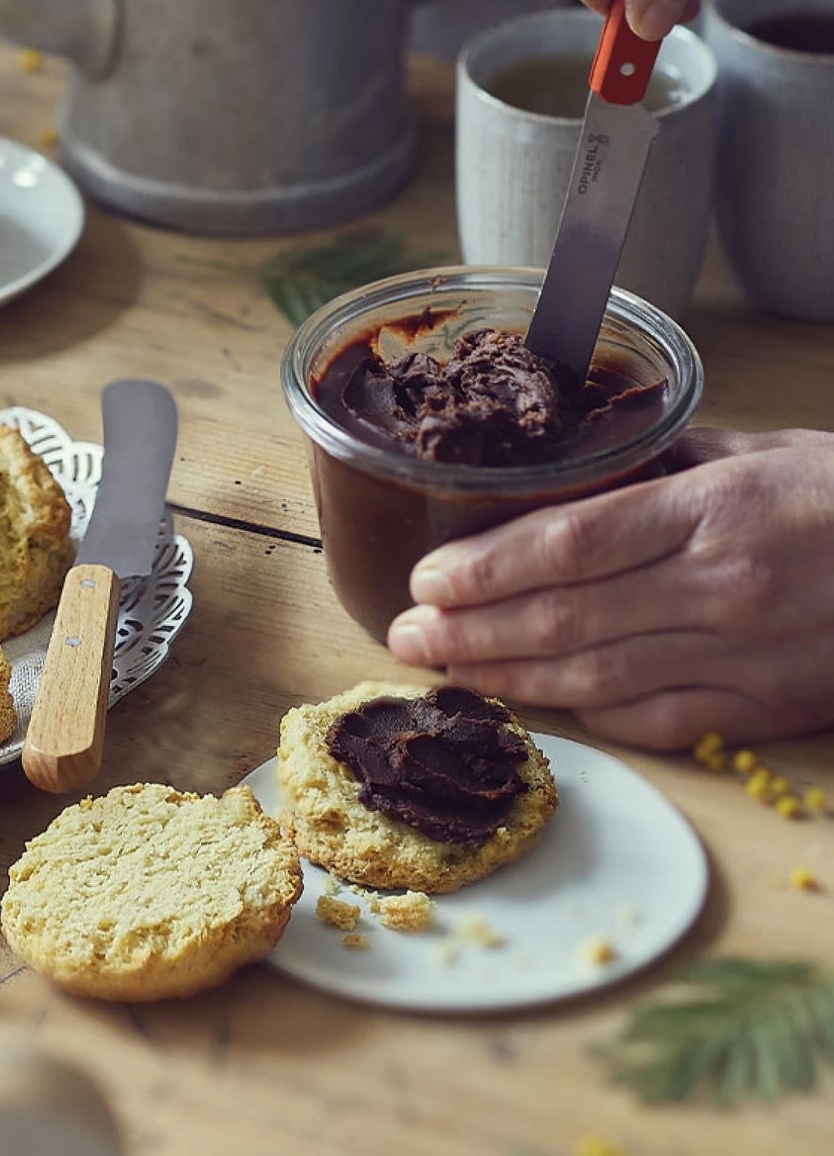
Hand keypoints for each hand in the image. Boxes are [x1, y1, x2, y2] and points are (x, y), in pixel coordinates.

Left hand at [385, 429, 833, 748]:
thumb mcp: (765, 450)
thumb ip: (667, 464)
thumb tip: (584, 468)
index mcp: (713, 510)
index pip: (569, 545)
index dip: (485, 567)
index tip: (424, 581)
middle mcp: (720, 587)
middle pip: (562, 618)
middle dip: (468, 632)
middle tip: (404, 639)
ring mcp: (743, 656)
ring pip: (594, 676)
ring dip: (506, 678)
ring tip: (443, 673)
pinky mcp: (765, 708)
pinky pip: (655, 720)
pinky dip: (587, 714)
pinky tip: (534, 702)